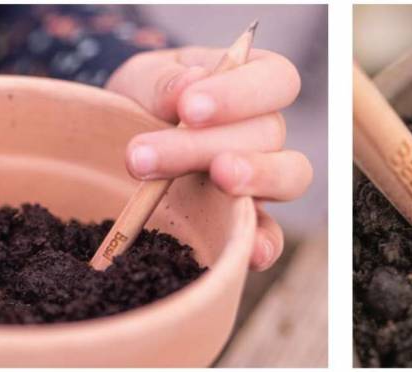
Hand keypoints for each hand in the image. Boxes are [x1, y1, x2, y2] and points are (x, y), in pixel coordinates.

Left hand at [106, 47, 311, 270]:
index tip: (189, 108)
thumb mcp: (143, 79)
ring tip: (215, 180)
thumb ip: (162, 80)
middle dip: (206, 146)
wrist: (121, 142)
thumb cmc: (145, 100)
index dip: (241, 94)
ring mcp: (264, 178)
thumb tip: (189, 84)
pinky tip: (246, 251)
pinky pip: (271, 234)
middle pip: (269, 132)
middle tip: (144, 156)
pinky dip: (263, 243)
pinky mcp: (248, 220)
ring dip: (255, 178)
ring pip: (290, 176)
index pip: (276, 79)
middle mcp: (268, 129)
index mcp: (254, 80)